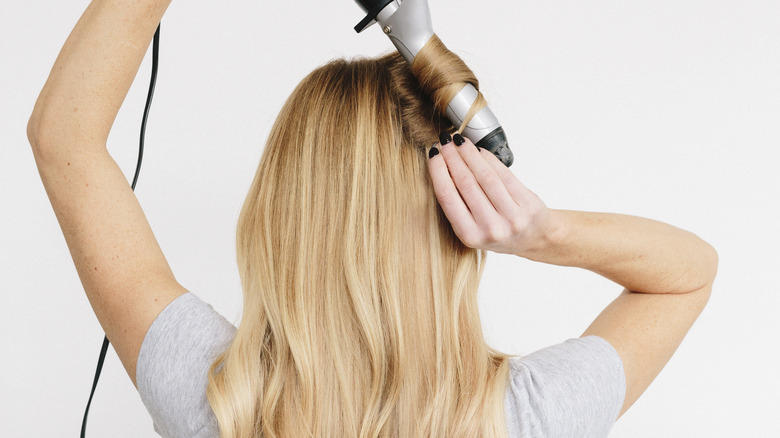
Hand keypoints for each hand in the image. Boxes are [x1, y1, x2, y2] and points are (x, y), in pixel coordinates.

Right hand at [427, 132, 552, 256]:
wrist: (534, 238)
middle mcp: (491, 229)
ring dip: (469, 154)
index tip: (433, 155)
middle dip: (452, 158)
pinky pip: (504, 175)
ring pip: (485, 177)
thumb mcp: (473, 227)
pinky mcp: (527, 205)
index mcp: (470, 236)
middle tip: (445, 142)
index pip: (448, 198)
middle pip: (466, 184)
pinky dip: (489, 159)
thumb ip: (459, 203)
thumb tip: (443, 165)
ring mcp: (511, 217)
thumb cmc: (499, 230)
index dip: (438, 172)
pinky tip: (479, 150)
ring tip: (460, 142)